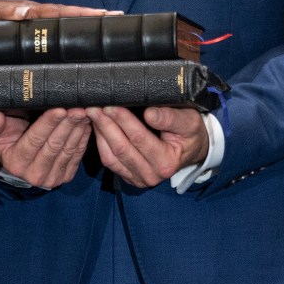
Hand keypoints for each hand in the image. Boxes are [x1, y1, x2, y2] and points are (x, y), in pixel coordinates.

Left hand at [0, 0, 107, 46]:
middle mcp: (37, 15)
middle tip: (117, 18)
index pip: (61, 12)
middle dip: (92, 17)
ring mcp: (34, 25)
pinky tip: (78, 46)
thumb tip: (27, 9)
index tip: (104, 13)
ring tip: (105, 29)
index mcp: (32, 10)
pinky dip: (67, 37)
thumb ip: (6, 11)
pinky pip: (52, 35)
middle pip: (69, 16)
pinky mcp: (29, 35)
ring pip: (63, 25)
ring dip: (83, 26)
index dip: (82, 13)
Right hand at [0, 108, 91, 189]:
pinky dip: (83, 138)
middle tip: (78, 108)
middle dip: (68, 125)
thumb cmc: (5, 138)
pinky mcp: (65, 176)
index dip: (48, 124)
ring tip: (85, 112)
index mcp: (16, 162)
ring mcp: (52, 178)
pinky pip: (77, 155)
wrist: (15, 158)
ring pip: (68, 150)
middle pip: (54, 145)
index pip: (35, 140)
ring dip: (78, 130)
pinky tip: (87, 123)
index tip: (60, 109)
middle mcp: (34, 174)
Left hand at [88, 105, 208, 188]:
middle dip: (106, 125)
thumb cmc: (190, 132)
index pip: (139, 138)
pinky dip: (100, 143)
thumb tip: (150, 113)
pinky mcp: (129, 177)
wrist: (191, 149)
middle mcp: (151, 175)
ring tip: (92, 113)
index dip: (123, 120)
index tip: (110, 104)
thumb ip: (170, 118)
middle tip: (93, 106)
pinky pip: (109, 161)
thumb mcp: (188, 121)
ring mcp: (138, 179)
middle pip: (121, 148)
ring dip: (100, 133)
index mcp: (166, 163)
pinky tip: (97, 126)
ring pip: (111, 157)